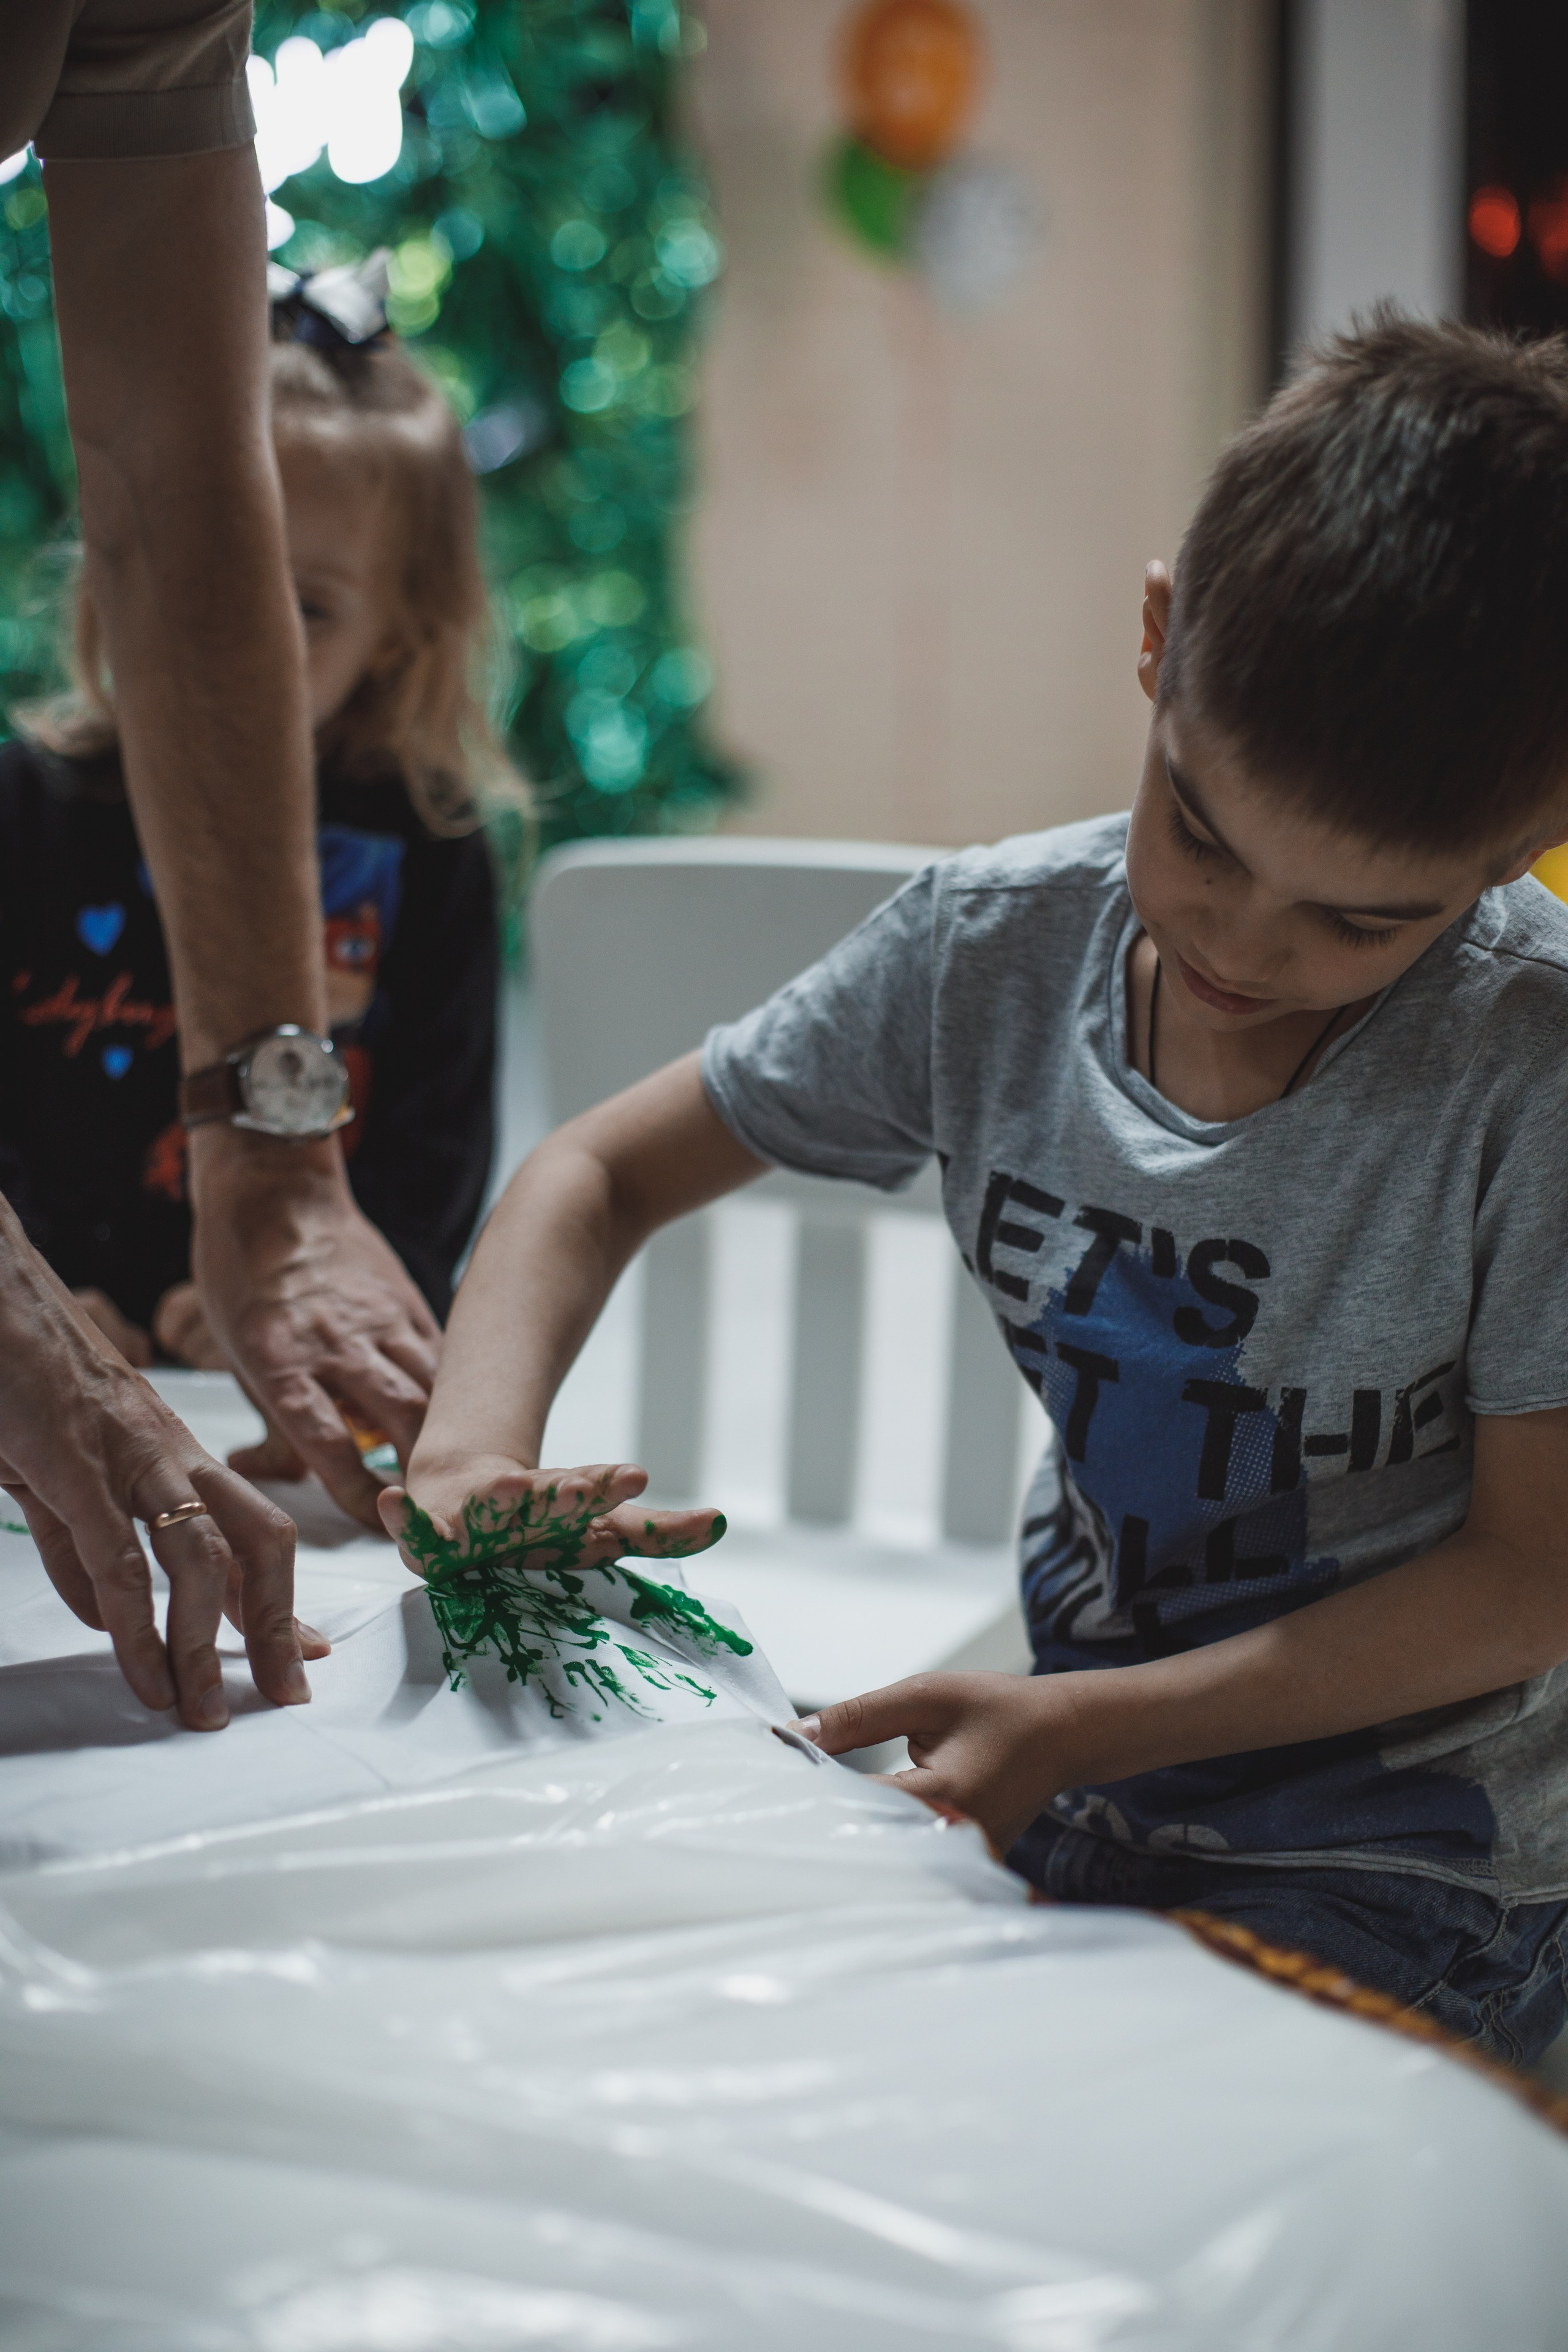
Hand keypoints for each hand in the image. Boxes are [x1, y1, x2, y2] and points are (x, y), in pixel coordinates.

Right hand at [0, 1202, 327, 1728]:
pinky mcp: (74, 1463)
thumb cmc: (21, 1376)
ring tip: (200, 1710)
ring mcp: (128, 1456)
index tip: (307, 1651)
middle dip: (275, 1624)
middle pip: (257, 1541)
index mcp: (172, 1451)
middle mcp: (171, 1452)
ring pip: (198, 1557)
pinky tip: (141, 1670)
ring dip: (202, 1644)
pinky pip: (117, 1557)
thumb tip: (108, 1615)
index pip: (252, 1527)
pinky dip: (134, 1624)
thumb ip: (81, 1539)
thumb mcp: (58, 1468)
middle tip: (284, 1694)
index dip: (281, 1596)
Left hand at [189, 1129, 440, 1527]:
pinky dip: (453, 1393)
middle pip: (402, 1417)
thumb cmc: (243, 1275)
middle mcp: (337, 1341)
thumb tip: (277, 1474)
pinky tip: (457, 1417)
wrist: (274, 1192)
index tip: (374, 1523)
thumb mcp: (238, 1355)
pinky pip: (443, 1357)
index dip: (357, 1492)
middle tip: (431, 1508)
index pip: (328, 1443)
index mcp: (281, 1360)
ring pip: (436, 1387)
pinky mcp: (410, 1301)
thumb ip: (271, 1422)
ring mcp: (381, 1318)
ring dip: (449, 1436)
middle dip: (424, 1471)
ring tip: (455, 1473)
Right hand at [380, 1456, 724, 1578]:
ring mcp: (472, 1514)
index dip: (609, 1485)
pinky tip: (390, 1502)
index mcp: (561, 1502)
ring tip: (507, 1490)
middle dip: (565, 1493)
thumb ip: (659, 1530)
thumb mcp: (600, 1530)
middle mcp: (519, 1504)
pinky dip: (402, 1516)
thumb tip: (723, 1520)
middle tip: (585, 1487)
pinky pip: (413, 1526)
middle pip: (545, 1497)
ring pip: (487, 1508)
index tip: (637, 1475)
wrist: (460, 1492)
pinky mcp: (429, 1530)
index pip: (590, 1491)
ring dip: (498, 1500)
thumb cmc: (541, 1524)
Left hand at [794, 1670, 1090, 1851]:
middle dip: (823, 1814)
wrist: (1062, 1736)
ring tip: (813, 1802)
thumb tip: (793, 1735)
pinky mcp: (963, 1867)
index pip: (856, 1806)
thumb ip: (858, 1717)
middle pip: (865, 1840)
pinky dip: (878, 1834)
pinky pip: (906, 1855)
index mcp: (945, 1798)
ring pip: (883, 1853)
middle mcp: (954, 1842)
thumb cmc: (1000, 1710)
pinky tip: (853, 1814)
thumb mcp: (925, 1697)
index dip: (811, 1788)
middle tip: (780, 1796)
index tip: (773, 1771)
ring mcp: (961, 1862)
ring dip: (849, 1826)